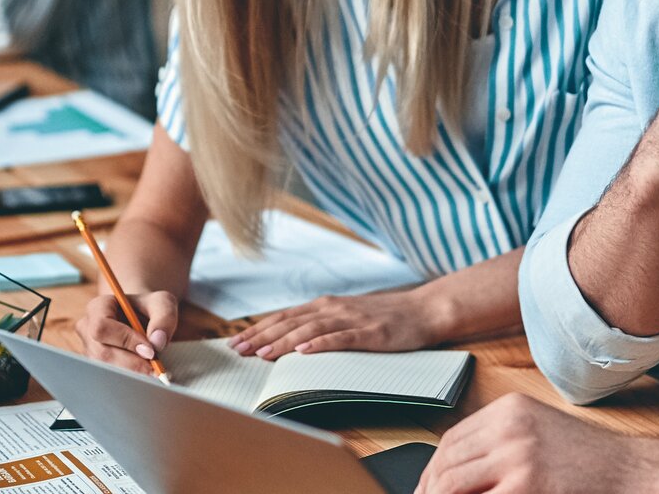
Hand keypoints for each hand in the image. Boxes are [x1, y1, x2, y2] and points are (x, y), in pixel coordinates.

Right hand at [75, 288, 180, 375]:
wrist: (143, 319)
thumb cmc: (150, 308)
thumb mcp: (163, 303)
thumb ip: (164, 317)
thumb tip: (157, 342)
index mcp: (98, 307)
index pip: (102, 326)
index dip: (125, 340)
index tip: (150, 350)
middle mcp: (87, 328)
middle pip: (102, 353)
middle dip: (131, 363)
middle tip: (155, 368)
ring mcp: (89, 349)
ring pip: (105, 369)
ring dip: (131, 373)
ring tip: (152, 371)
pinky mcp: (96, 365)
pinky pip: (108, 377)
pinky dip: (128, 379)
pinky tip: (143, 375)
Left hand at [228, 288, 436, 359]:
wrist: (423, 310)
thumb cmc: (385, 317)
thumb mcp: (347, 316)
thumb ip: (321, 324)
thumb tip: (291, 340)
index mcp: (325, 305)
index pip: (283, 317)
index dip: (257, 329)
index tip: (234, 341)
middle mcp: (333, 308)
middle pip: (290, 322)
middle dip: (261, 336)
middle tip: (237, 350)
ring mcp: (351, 319)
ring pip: (310, 330)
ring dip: (283, 341)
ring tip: (262, 353)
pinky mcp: (370, 332)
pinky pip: (341, 338)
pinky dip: (320, 343)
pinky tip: (304, 351)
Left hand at [418, 394, 655, 493]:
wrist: (633, 472)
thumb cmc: (589, 460)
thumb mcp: (538, 435)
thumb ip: (499, 446)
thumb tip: (453, 474)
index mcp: (509, 410)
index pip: (450, 440)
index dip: (432, 470)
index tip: (426, 489)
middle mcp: (509, 426)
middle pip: (446, 460)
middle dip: (431, 489)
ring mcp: (516, 455)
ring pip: (452, 482)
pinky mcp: (526, 484)